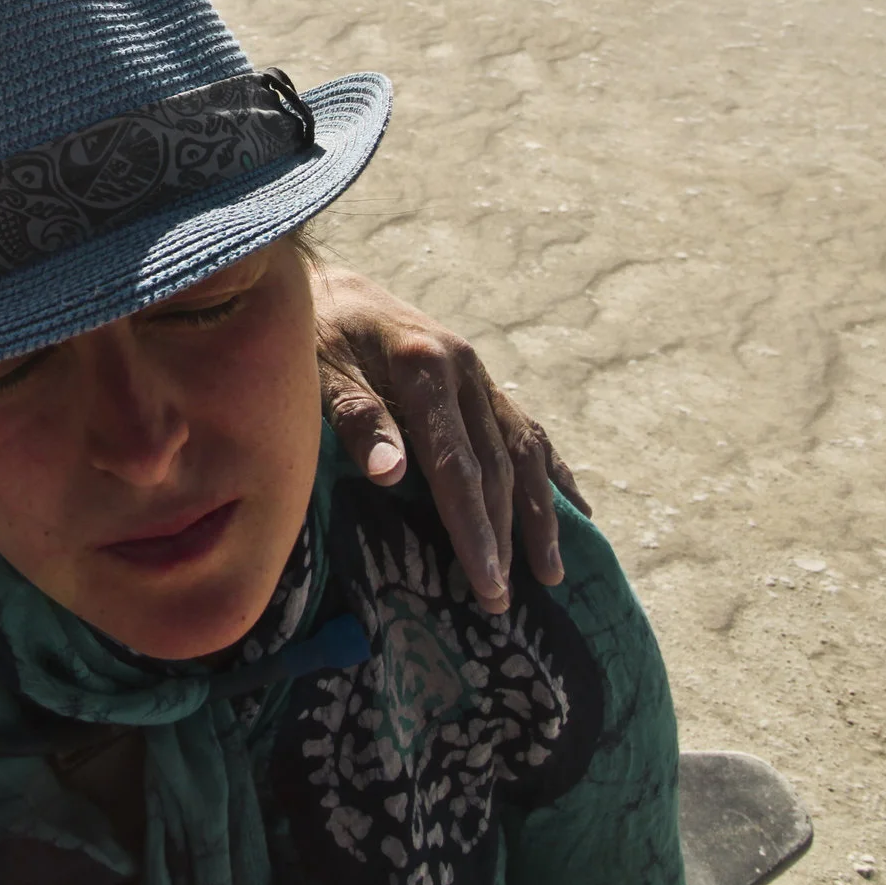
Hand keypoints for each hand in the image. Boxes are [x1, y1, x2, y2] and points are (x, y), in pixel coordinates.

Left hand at [314, 266, 588, 613]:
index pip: (458, 464)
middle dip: (505, 537)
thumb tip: (391, 474)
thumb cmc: (310, 334)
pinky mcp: (480, 380)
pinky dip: (551, 474)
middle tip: (502, 601)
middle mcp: (465, 368)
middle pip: (496, 466)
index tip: (486, 582)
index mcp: (425, 365)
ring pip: (523, 451)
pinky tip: (575, 512)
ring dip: (541, 514)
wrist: (324, 283)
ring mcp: (478, 374)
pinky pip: (526, 431)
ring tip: (551, 573)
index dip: (474, 527)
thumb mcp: (316, 370)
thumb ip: (355, 417)